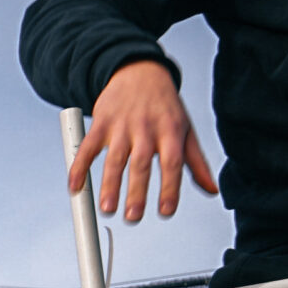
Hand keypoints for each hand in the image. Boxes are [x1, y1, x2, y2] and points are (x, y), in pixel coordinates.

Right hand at [69, 59, 218, 223]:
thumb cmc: (164, 106)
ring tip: (107, 208)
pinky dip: (79, 166)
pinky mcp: (100, 122)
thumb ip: (196, 162)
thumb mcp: (185, 130)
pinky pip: (88, 147)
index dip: (169, 188)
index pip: (172, 163)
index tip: (166, 211)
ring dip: (109, 184)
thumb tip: (213, 189)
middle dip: (136, 191)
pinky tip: (75, 186)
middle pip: (141, 163)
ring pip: (114, 158)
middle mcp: (146, 129)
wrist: (140, 72)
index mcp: (170, 131)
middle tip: (133, 216)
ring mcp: (121, 125)